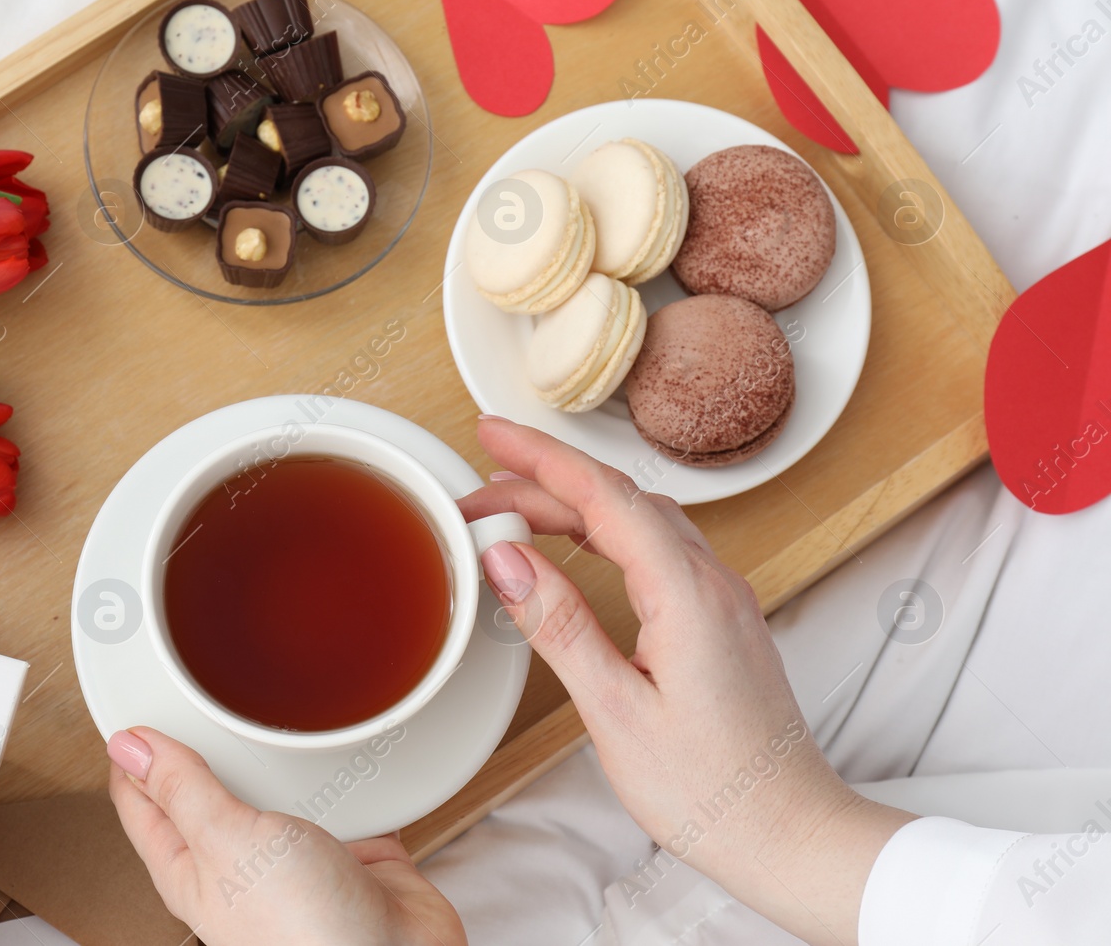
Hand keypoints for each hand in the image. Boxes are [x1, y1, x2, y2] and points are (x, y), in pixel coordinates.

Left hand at [107, 727, 465, 945]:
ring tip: (284, 705)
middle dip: (211, 737)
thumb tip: (128, 745)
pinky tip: (345, 744)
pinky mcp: (349, 849)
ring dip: (284, 752)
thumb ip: (181, 790)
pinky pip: (342, 794)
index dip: (134, 747)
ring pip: (277, 785)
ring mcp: (295, 856)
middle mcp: (238, 862)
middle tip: (212, 684)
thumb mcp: (227, 842)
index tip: (137, 696)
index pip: (141, 798)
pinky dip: (346, 770)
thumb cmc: (304, 930)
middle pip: (210, 785)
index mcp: (189, 866)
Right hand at [460, 417, 912, 945]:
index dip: (541, 457)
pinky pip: (659, 548)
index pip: (603, 496)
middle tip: (476, 491)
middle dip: (543, 482)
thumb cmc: (711, 791)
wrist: (789, 834)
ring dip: (574, 504)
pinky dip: (606, 531)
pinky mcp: (721, 621)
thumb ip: (560, 626)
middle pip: (619, 501)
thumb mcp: (615, 711)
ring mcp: (722, 598)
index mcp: (687, 594)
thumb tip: (508, 559)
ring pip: (641, 520)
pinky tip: (576, 547)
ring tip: (512, 511)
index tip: (491, 432)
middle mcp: (712, 582)